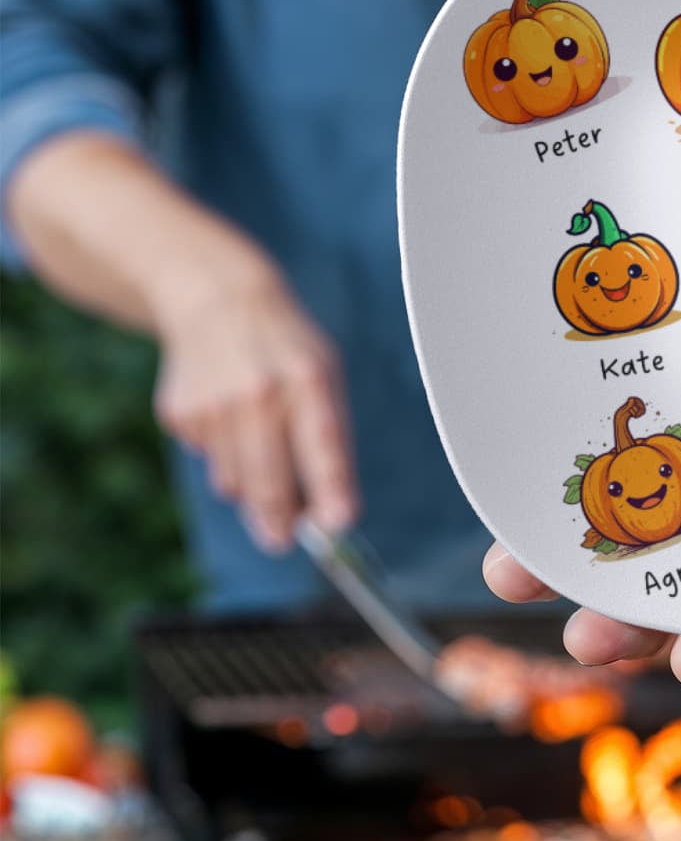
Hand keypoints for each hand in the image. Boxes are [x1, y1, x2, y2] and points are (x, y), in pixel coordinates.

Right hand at [151, 259, 357, 553]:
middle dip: (278, 519)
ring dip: (250, 484)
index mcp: (306, 376)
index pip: (323, 442)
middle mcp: (258, 392)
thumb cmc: (285, 347)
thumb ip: (327, 433)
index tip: (340, 524)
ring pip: (234, 481)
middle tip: (282, 541)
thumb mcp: (323, 372)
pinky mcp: (181, 414)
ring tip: (259, 446)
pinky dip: (222, 454)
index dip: (332, 487)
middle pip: (269, 478)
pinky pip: (208, 461)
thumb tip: (328, 504)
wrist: (219, 300)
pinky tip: (227, 417)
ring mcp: (214, 405)